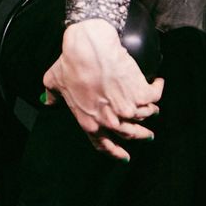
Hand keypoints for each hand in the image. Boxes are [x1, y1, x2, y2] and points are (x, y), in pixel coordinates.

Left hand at [42, 19, 165, 160]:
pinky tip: (157, 83)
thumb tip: (48, 102)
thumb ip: (52, 97)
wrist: (89, 49)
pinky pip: (155, 96)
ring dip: (150, 111)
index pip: (103, 144)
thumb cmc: (71, 64)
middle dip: (141, 135)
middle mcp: (110, 121)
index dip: (115, 152)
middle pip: (130, 134)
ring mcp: (127, 109)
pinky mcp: (141, 94)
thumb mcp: (54, 82)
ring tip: (152, 107)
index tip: (125, 156)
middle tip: (148, 135)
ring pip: (145, 115)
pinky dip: (157, 88)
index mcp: (89, 122)